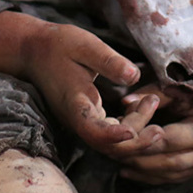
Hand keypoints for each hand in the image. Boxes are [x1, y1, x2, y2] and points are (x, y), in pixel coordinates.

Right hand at [16, 20, 164, 155]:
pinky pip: (112, 134)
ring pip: (113, 143)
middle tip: (158, 119)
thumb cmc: (59, 46)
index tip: (134, 131)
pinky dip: (131, 125)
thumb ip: (109, 61)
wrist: (35, 51)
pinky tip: (143, 105)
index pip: (93, 131)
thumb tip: (134, 76)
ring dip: (137, 130)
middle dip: (137, 140)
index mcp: (75, 105)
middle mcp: (78, 120)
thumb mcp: (85, 45)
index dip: (114, 136)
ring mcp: (84, 122)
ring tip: (152, 101)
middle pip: (109, 146)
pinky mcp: (89, 119)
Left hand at [113, 86, 192, 183]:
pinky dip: (147, 177)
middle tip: (112, 150)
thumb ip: (155, 94)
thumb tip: (125, 101)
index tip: (121, 133)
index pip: (170, 139)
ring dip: (139, 170)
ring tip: (116, 159)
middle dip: (138, 157)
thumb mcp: (183, 92)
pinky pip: (169, 180)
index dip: (144, 138)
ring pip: (167, 175)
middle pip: (167, 162)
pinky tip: (127, 171)